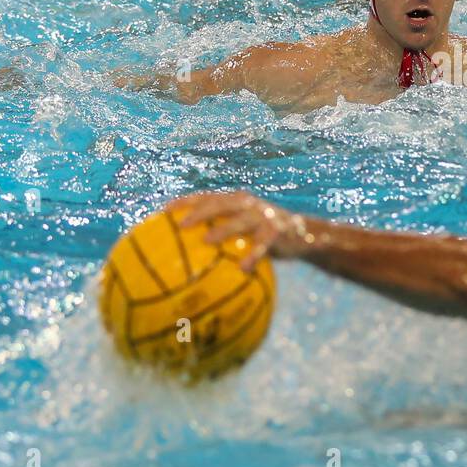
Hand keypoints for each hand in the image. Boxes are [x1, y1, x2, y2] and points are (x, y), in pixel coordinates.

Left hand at [174, 190, 306, 271]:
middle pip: (220, 203)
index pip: (206, 197)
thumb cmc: (264, 236)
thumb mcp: (244, 232)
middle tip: (181, 225)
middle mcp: (248, 204)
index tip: (162, 211)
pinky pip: (264, 244)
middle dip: (200, 211)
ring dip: (223, 228)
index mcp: (235, 201)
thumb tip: (186, 260)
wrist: (304, 234)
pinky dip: (253, 255)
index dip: (185, 201)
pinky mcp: (278, 230)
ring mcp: (263, 215)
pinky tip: (243, 269)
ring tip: (206, 241)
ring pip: (240, 219)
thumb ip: (220, 238)